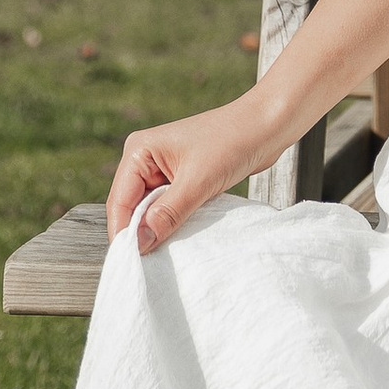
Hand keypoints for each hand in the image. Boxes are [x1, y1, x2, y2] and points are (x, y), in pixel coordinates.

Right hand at [106, 101, 272, 253]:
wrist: (268, 124)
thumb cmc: (233, 141)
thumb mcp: (198, 181)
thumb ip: (167, 213)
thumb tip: (141, 243)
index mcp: (139, 150)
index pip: (120, 201)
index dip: (124, 232)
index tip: (132, 262)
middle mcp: (146, 159)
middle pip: (132, 207)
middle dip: (140, 232)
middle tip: (149, 263)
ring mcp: (164, 169)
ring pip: (151, 210)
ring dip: (159, 228)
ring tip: (166, 253)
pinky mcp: (183, 179)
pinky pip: (169, 207)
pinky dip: (174, 221)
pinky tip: (181, 236)